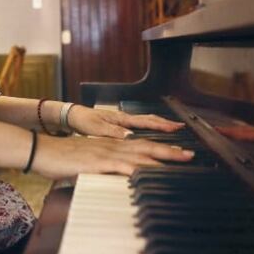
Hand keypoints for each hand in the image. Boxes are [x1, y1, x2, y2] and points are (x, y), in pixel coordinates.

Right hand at [31, 134, 194, 179]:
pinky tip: (147, 173)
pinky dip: (136, 169)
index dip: (161, 149)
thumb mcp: (87, 163)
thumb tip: (115, 177)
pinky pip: (120, 166)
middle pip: (146, 147)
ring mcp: (105, 153)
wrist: (41, 150)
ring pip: (139, 154)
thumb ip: (102, 167)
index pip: (141, 146)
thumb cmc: (61, 159)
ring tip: (180, 160)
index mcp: (110, 145)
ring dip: (161, 158)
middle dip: (170, 152)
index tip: (180, 153)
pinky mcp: (96, 162)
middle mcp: (111, 146)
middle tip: (191, 155)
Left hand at [67, 105, 184, 138]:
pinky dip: (148, 128)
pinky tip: (150, 133)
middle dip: (166, 123)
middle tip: (181, 127)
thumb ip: (114, 133)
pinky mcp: (118, 125)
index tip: (177, 127)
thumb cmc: (83, 121)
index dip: (163, 125)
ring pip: (144, 122)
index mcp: (121, 118)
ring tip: (171, 129)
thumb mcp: (97, 129)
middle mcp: (124, 118)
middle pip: (150, 120)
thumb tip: (131, 137)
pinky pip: (137, 126)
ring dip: (158, 125)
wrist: (72, 116)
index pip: (147, 122)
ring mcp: (121, 121)